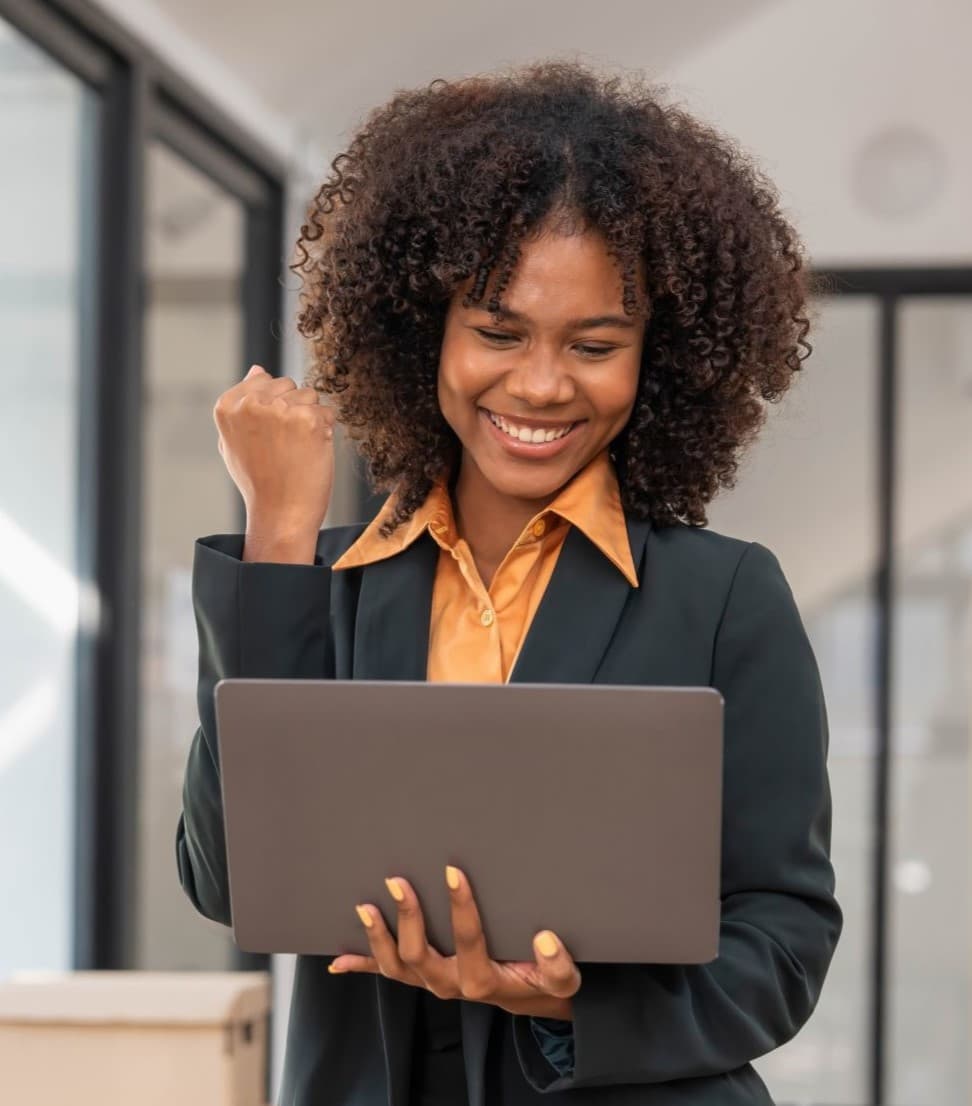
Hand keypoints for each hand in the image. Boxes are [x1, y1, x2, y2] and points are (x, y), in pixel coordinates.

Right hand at [213, 365, 335, 558]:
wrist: (281, 513)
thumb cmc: (259, 482)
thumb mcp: (235, 442)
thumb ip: (242, 404)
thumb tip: (257, 369)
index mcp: (228, 406)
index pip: (261, 379)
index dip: (272, 405)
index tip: (269, 434)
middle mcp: (251, 403)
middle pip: (287, 384)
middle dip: (293, 407)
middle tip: (285, 444)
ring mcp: (280, 410)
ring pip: (309, 395)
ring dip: (311, 418)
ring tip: (297, 449)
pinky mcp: (308, 419)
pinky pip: (327, 412)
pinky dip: (326, 431)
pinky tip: (311, 452)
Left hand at [327, 866, 579, 1020]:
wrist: (528, 999)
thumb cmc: (542, 980)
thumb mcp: (562, 981)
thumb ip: (558, 967)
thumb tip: (545, 939)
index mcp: (482, 981)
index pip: (468, 941)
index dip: (461, 907)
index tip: (453, 871)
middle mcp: (451, 984)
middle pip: (419, 956)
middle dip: (406, 918)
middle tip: (396, 882)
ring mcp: (432, 981)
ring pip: (396, 966)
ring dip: (377, 938)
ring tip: (365, 907)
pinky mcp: (422, 976)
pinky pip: (388, 973)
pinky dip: (362, 966)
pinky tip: (338, 959)